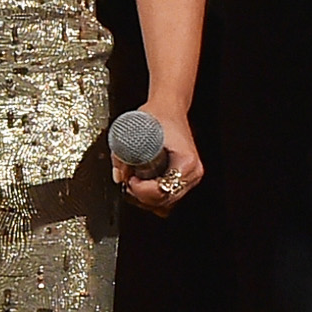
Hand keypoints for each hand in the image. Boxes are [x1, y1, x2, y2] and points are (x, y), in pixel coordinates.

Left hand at [117, 101, 204, 218]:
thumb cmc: (157, 116)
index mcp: (186, 162)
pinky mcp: (184, 181)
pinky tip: (144, 185)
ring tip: (135, 181)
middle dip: (142, 195)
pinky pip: (168, 199)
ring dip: (147, 198)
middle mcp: (193, 173)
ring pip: (166, 203)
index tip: (130, 178)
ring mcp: (190, 178)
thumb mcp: (135, 131)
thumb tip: (118, 176)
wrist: (168, 108)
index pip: (163, 190)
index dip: (142, 189)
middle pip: (165, 200)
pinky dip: (154, 197)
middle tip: (129, 180)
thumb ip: (122, 155)